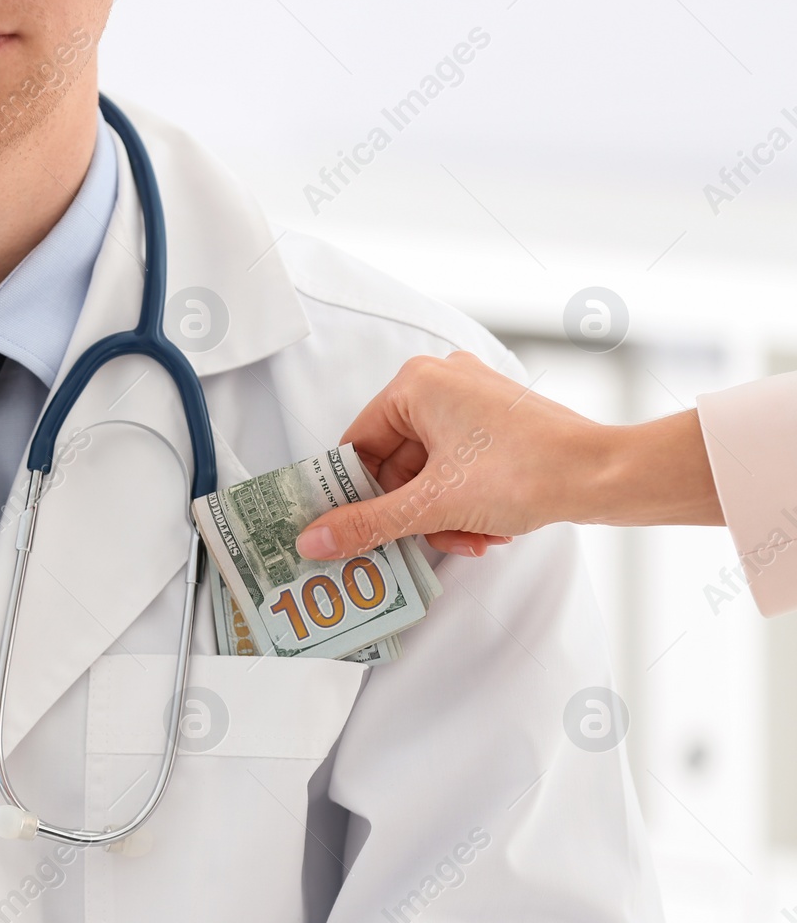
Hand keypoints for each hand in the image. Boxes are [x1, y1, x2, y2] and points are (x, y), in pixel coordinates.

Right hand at [294, 351, 723, 559]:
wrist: (607, 475)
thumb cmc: (530, 470)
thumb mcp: (433, 505)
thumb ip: (367, 523)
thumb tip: (315, 538)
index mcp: (416, 384)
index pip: (357, 444)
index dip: (351, 493)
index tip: (345, 528)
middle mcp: (443, 382)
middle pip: (394, 463)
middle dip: (411, 511)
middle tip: (419, 541)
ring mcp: (473, 401)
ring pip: (428, 472)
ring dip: (441, 515)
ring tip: (469, 536)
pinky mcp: (497, 424)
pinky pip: (457, 468)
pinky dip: (464, 503)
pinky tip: (487, 528)